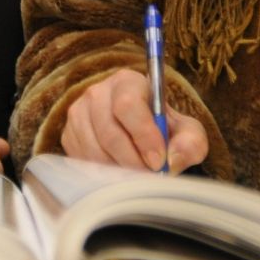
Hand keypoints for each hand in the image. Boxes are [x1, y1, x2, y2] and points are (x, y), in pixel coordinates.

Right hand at [61, 68, 207, 173]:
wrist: (139, 133)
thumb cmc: (162, 129)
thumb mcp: (186, 131)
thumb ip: (191, 142)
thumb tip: (172, 159)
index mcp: (127, 82)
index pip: (127, 105)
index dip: (143, 136)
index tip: (159, 160)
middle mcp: (97, 93)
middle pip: (109, 132)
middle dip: (133, 161)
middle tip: (149, 177)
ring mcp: (78, 114)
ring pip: (94, 151)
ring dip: (119, 171)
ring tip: (138, 177)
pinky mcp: (68, 136)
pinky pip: (82, 161)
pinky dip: (103, 175)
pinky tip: (120, 173)